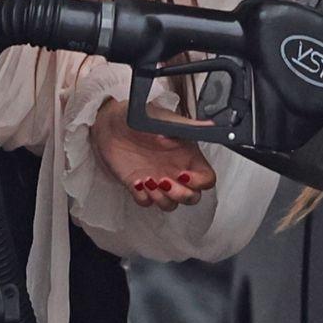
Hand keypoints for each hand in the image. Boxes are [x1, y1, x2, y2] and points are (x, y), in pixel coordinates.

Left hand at [90, 99, 216, 211]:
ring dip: (162, 198)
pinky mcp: (139, 186)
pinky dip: (143, 197)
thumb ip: (190, 127)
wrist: (111, 124)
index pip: (206, 179)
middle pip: (192, 197)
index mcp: (187, 156)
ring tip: (150, 181)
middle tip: (165, 182)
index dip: (199, 183)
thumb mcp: (167, 120)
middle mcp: (175, 171)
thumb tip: (211, 127)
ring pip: (170, 204)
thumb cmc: (140, 118)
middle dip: (181, 195)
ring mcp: (158, 181)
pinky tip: (137, 182)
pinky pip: (146, 203)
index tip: (184, 175)